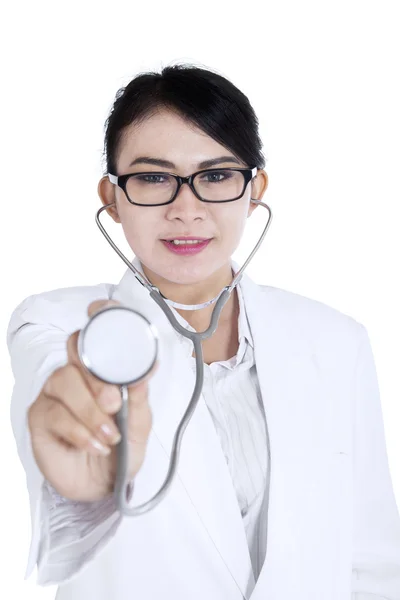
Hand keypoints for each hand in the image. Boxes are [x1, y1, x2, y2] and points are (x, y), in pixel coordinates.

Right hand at [28, 299, 156, 501]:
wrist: (106, 486)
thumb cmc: (123, 447)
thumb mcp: (141, 423)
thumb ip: (141, 396)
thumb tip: (148, 367)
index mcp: (102, 369)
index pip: (95, 334)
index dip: (97, 317)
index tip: (101, 310)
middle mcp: (76, 373)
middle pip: (75, 349)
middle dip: (97, 376)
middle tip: (115, 403)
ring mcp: (55, 393)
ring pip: (64, 381)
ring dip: (90, 410)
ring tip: (110, 433)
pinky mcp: (40, 417)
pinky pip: (56, 413)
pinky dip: (80, 431)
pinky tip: (96, 444)